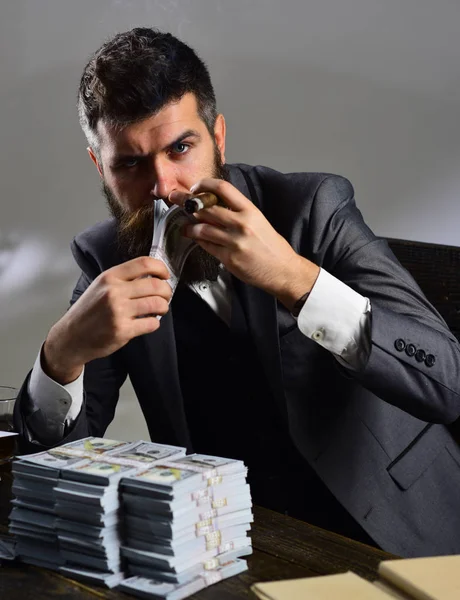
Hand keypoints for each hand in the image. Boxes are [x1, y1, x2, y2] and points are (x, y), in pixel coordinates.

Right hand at [43, 257, 171, 383]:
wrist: (71, 336)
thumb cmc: (89, 311)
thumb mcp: (101, 286)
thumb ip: (123, 279)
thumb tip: (153, 276)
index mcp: (110, 277)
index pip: (144, 263)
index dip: (161, 268)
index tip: (165, 275)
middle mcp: (114, 291)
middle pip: (156, 285)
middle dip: (167, 291)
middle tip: (165, 297)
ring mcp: (118, 311)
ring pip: (157, 304)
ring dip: (163, 307)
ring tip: (159, 309)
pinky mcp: (122, 330)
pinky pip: (151, 324)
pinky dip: (154, 323)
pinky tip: (147, 323)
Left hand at [170, 180, 319, 308]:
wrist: (283, 270)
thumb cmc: (272, 247)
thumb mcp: (259, 222)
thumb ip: (238, 213)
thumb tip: (214, 206)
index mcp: (250, 211)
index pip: (223, 188)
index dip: (204, 185)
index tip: (195, 188)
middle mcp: (241, 224)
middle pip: (206, 208)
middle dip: (186, 202)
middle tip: (175, 199)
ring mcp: (234, 242)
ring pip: (202, 229)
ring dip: (190, 227)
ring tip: (185, 227)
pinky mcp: (229, 258)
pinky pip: (207, 246)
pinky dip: (199, 242)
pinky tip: (196, 240)